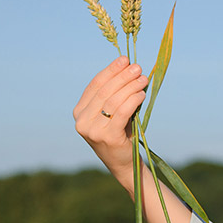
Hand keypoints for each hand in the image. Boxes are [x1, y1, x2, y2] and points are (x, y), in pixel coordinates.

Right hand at [73, 56, 150, 190]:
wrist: (123, 163)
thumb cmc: (119, 133)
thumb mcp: (112, 112)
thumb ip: (114, 93)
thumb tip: (128, 66)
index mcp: (79, 112)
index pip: (95, 85)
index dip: (110, 70)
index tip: (124, 60)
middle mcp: (82, 121)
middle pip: (104, 91)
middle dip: (122, 76)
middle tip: (137, 68)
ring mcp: (93, 130)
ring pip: (114, 100)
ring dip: (130, 86)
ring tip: (143, 79)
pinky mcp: (107, 137)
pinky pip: (122, 112)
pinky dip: (133, 100)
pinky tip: (142, 95)